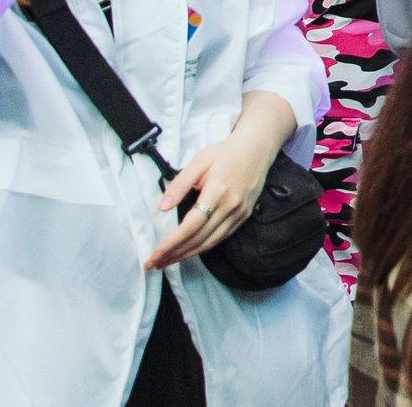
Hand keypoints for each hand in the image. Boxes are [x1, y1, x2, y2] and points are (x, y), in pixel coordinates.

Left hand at [145, 130, 273, 268]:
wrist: (257, 148)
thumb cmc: (225, 153)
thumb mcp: (199, 161)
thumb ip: (179, 184)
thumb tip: (162, 207)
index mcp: (218, 191)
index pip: (192, 224)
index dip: (172, 242)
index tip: (155, 253)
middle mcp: (231, 206)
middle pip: (200, 238)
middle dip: (175, 254)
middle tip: (153, 263)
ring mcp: (240, 213)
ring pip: (211, 242)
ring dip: (187, 255)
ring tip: (167, 261)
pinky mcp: (244, 216)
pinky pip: (221, 237)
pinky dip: (203, 247)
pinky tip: (189, 251)